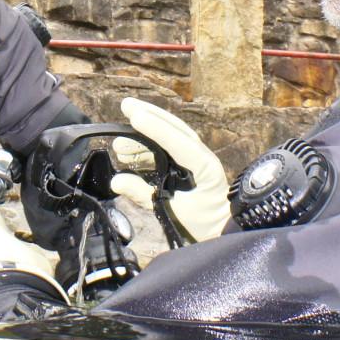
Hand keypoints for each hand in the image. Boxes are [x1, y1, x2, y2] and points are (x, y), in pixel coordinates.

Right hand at [110, 97, 228, 242]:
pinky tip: (129, 155)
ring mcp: (195, 159)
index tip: (134, 116)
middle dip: (149, 115)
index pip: (179, 140)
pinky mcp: (188, 167)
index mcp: (205, 165)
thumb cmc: (205, 225)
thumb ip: (145, 195)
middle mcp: (201, 156)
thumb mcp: (174, 213)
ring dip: (144, 136)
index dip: (156, 127)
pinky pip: (166, 151)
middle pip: (174, 128)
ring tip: (119, 143)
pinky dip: (147, 150)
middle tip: (125, 105)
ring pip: (169, 138)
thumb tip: (116, 181)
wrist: (222, 233)